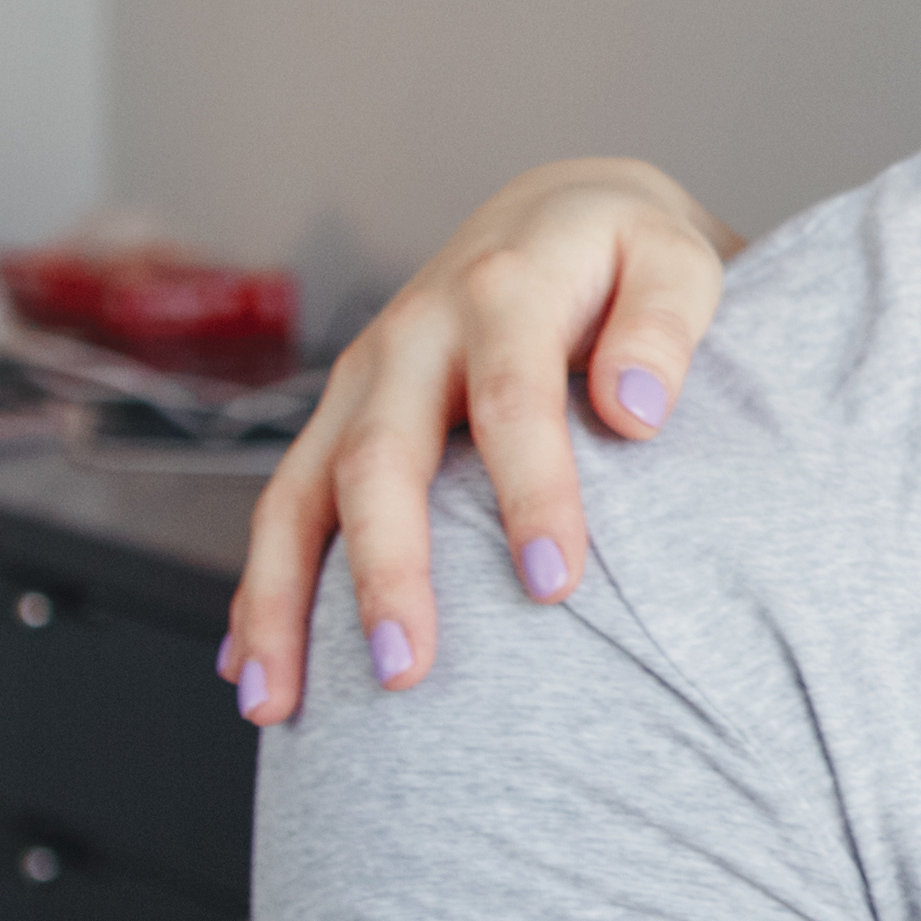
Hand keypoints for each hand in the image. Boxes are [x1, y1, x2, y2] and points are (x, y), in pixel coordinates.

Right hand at [220, 159, 742, 719]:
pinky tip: (248, 674)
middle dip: (388, 568)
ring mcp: (361, 382)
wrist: (558, 217)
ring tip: (276, 702)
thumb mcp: (672, 258)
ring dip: (282, 600)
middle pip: (381, 457)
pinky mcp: (339, 419)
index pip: (513, 398)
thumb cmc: (628, 259)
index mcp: (501, 292)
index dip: (532, 490)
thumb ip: (666, 322)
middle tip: (405, 672)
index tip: (555, 583)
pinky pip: (284, 509)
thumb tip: (638, 407)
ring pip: (300, 492)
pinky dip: (262, 591)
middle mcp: (411, 335)